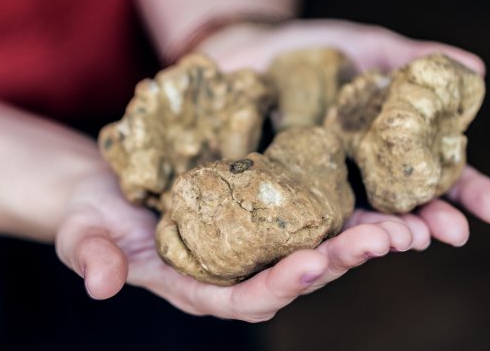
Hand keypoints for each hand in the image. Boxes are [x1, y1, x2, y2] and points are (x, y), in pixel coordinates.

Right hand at [56, 167, 413, 321]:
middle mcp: (235, 272)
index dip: (280, 285)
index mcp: (199, 288)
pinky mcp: (264, 210)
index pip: (245, 300)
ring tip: (405, 224)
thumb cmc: (93, 215)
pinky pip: (310, 212)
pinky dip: (346, 205)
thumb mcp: (84, 233)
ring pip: (315, 246)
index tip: (314, 264)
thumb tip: (99, 284)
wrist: (110, 189)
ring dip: (361, 237)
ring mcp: (254, 242)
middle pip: (295, 275)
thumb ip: (93, 257)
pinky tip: (381, 191)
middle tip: (386, 240)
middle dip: (341, 261)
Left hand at [201, 18, 489, 248]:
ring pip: (351, 220)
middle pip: (395, 207)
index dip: (466, 193)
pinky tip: (333, 241)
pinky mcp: (276, 189)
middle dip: (425, 222)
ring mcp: (315, 184)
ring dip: (378, 235)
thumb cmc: (307, 47)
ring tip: (400, 241)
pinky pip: (297, 213)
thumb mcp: (362, 45)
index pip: (430, 175)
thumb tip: (477, 69)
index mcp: (382, 144)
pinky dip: (319, 230)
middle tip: (448, 234)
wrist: (243, 50)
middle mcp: (354, 172)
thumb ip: (409, 58)